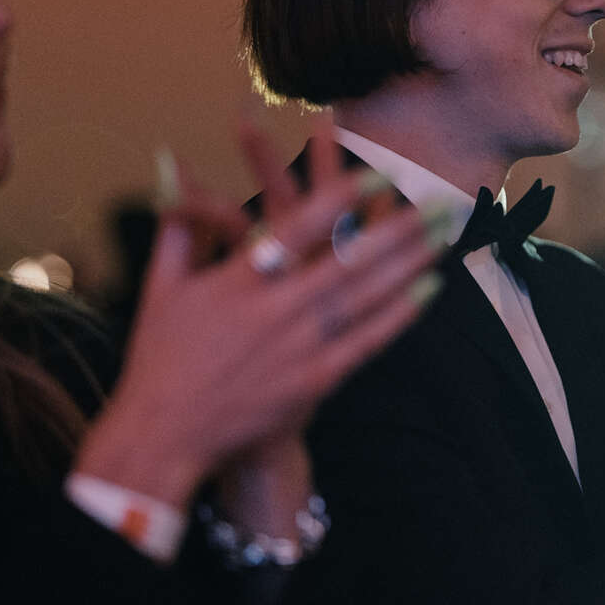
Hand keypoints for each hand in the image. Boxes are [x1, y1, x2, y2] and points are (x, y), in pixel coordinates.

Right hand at [74, 115, 442, 510]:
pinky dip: (398, 316)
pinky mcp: (312, 381)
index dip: (337, 200)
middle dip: (396, 232)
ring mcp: (297, 348)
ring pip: (364, 298)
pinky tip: (427, 292)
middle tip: (436, 204)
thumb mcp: (162, 288)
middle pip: (346, 262)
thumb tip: (172, 169)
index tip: (376, 176)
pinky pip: (365, 343)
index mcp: (236, 283)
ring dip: (408, 265)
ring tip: (443, 238)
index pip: (294, 230)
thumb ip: (179, 227)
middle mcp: (273, 312)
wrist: (166, 434)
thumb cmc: (160, 358)